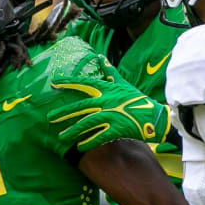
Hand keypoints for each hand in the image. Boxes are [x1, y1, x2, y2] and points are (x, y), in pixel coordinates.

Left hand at [48, 56, 170, 151]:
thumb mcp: (123, 83)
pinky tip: (79, 147)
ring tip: (62, 136)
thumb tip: (101, 58)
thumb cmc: (137, 99)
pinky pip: (99, 136)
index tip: (54, 82)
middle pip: (81, 107)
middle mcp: (106, 101)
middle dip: (64, 112)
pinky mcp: (117, 129)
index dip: (68, 83)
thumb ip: (110, 72)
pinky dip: (89, 142)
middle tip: (50, 118)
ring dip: (73, 130)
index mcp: (107, 89)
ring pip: (87, 123)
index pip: (84, 83)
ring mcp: (111, 115)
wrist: (154, 116)